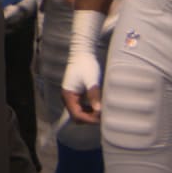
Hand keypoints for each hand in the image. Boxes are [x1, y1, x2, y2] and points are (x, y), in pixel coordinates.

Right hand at [60, 10, 103, 124]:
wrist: (83, 53)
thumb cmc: (86, 65)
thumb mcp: (91, 80)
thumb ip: (93, 95)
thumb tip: (98, 110)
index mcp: (68, 95)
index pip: (77, 115)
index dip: (89, 119)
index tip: (100, 118)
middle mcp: (68, 98)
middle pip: (77, 116)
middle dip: (89, 118)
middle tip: (103, 116)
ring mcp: (72, 96)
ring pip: (80, 113)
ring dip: (90, 115)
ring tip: (102, 112)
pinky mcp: (77, 94)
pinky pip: (82, 107)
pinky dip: (90, 109)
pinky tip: (99, 106)